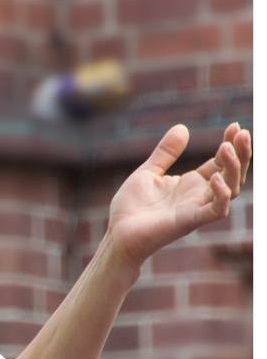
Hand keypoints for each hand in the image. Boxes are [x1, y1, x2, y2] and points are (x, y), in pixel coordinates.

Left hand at [106, 122, 250, 269]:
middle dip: (241, 154)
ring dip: (233, 169)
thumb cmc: (131, 207)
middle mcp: (200, 195)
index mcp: (192, 183)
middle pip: (233, 174)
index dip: (230, 144)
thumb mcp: (148, 172)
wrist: (117, 233)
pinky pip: (216, 210)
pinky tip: (214, 177)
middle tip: (241, 133)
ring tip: (226, 148)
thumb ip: (166, 153)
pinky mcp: (190, 222)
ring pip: (231, 189)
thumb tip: (182, 127)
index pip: (221, 162)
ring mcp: (197, 208)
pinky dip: (221, 195)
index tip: (234, 125)